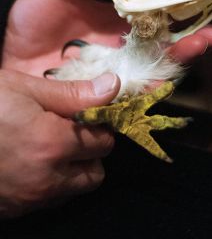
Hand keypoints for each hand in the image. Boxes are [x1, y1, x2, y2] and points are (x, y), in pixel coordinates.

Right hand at [0, 69, 119, 217]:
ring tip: (52, 145)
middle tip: (73, 130)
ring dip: (73, 170)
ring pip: (74, 189)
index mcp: (53, 144)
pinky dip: (51, 183)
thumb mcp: (25, 89)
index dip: (101, 126)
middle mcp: (46, 178)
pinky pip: (48, 200)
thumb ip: (73, 94)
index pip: (103, 142)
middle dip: (91, 152)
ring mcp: (28, 198)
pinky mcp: (14, 209)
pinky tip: (33, 161)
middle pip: (95, 173)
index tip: (90, 116)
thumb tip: (112, 87)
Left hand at [2, 0, 211, 75]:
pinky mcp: (102, 95)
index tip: (201, 4)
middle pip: (163, 46)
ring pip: (153, 71)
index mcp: (118, 20)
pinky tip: (161, 81)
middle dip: (190, 41)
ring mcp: (114, 73)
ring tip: (194, 51)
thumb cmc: (32, 17)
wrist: (6, 53)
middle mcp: (123, 48)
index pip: (156, 16)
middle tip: (210, 35)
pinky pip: (129, 95)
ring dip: (177, 63)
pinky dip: (148, 89)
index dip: (180, 11)